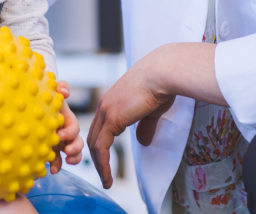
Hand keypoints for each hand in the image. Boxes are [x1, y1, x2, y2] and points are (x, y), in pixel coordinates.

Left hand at [49, 81, 82, 173]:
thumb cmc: (41, 97)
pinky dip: (57, 166)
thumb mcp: (50, 90)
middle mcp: (64, 131)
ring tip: (66, 162)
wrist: (27, 105)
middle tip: (66, 151)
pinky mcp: (51, 151)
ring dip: (72, 158)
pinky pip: (58, 161)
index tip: (60, 134)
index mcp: (65, 118)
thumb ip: (60, 87)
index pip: (73, 126)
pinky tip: (51, 170)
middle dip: (75, 148)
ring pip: (72, 152)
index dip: (70, 132)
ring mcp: (59, 142)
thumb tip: (65, 91)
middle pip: (77, 141)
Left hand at [86, 50, 175, 188]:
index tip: (105, 161)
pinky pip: (102, 147)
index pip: (99, 128)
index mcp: (111, 101)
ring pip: (94, 144)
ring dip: (99, 165)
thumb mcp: (150, 110)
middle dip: (97, 158)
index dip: (100, 146)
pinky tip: (108, 176)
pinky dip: (103, 164)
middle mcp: (104, 106)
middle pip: (93, 137)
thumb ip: (145, 125)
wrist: (161, 73)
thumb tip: (143, 141)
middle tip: (103, 176)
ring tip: (106, 182)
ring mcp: (106, 112)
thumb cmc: (161, 86)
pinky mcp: (112, 119)